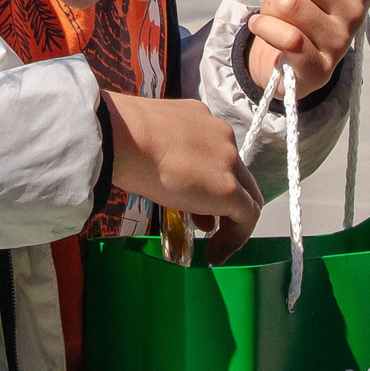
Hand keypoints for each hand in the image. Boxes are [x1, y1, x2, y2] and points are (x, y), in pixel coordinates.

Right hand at [103, 93, 261, 264]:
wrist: (124, 137)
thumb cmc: (123, 136)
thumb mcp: (148, 141)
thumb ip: (163, 156)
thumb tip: (166, 183)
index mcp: (199, 118)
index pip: (214, 153)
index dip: (208, 179)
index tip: (191, 198)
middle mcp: (220, 135)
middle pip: (235, 173)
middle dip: (223, 200)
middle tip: (205, 223)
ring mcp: (228, 160)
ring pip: (245, 193)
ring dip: (230, 218)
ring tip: (211, 241)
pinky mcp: (228, 189)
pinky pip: (246, 216)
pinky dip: (235, 237)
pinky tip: (216, 252)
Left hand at [244, 0, 369, 95]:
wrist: (293, 60)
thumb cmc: (305, 7)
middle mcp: (358, 12)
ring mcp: (340, 42)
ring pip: (288, 3)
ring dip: (269, 7)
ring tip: (276, 16)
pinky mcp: (319, 69)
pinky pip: (287, 36)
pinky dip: (263, 27)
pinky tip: (262, 28)